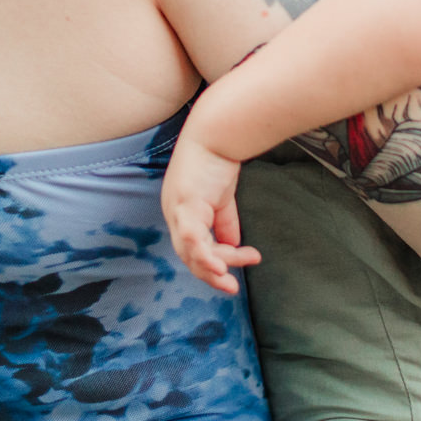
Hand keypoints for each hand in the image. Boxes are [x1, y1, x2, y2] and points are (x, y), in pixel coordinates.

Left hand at [161, 132, 260, 293]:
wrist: (217, 134)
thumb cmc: (218, 160)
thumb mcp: (222, 199)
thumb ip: (225, 223)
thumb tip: (233, 246)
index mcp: (180, 213)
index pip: (195, 248)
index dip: (218, 260)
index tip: (247, 259)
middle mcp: (173, 213)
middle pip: (190, 256)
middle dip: (212, 273)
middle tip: (233, 287)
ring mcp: (176, 209)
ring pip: (190, 252)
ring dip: (210, 268)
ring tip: (229, 280)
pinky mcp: (185, 203)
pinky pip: (191, 237)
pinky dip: (203, 255)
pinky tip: (220, 266)